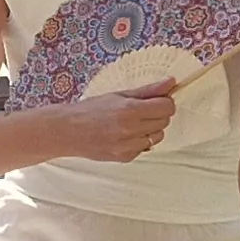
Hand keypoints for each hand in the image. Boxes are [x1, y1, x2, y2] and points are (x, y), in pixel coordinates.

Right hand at [52, 76, 184, 161]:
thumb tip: (171, 82)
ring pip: (158, 136)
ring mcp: (129, 146)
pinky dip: (140, 141)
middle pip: (164, 121)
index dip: (165, 102)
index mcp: (130, 110)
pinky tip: (124, 135)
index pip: (166, 107)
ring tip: (133, 124)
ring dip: (151, 129)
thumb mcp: (118, 95)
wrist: (68, 131)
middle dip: (158, 114)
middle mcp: (131, 130)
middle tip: (142, 110)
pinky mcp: (125, 157)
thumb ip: (147, 90)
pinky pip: (145, 147)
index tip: (157, 100)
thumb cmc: (91, 110)